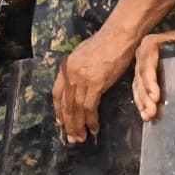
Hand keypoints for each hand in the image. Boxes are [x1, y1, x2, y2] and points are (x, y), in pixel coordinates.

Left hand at [54, 21, 132, 141]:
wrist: (118, 36)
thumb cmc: (104, 43)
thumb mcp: (82, 55)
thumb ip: (77, 70)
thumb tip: (78, 83)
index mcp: (65, 68)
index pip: (57, 94)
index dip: (58, 110)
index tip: (61, 123)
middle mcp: (70, 75)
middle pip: (66, 105)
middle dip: (68, 124)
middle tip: (71, 138)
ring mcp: (82, 80)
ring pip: (77, 109)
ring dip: (79, 126)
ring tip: (81, 138)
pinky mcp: (96, 84)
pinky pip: (90, 107)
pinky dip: (91, 120)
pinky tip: (93, 129)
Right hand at [128, 30, 174, 124]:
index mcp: (151, 43)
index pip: (147, 63)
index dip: (150, 81)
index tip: (156, 96)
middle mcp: (142, 53)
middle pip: (140, 76)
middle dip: (145, 96)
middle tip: (152, 111)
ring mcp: (141, 64)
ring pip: (138, 85)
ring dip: (142, 102)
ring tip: (149, 116)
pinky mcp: (144, 74)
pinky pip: (138, 89)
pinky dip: (141, 102)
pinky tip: (145, 114)